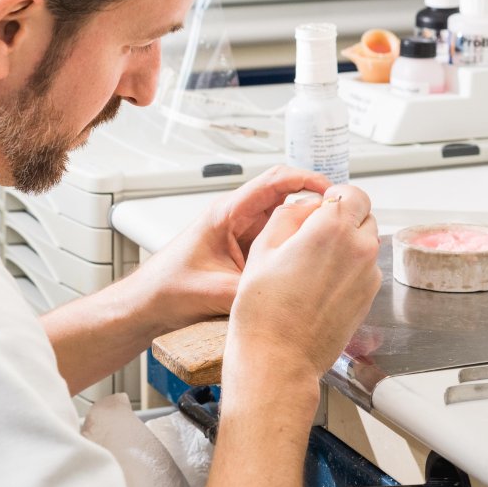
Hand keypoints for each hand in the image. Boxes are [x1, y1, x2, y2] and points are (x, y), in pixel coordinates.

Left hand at [128, 165, 330, 332]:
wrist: (146, 307)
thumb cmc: (166, 290)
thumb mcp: (214, 292)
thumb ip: (252, 290)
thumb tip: (289, 291)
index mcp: (226, 214)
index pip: (273, 181)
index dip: (306, 180)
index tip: (330, 191)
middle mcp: (237, 219)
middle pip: (285, 198)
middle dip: (315, 205)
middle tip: (341, 219)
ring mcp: (242, 236)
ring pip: (284, 221)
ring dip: (306, 228)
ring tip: (333, 240)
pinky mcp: (245, 254)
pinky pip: (277, 243)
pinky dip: (296, 247)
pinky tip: (311, 262)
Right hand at [224, 184, 381, 382]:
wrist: (278, 358)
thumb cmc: (264, 310)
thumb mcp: (262, 248)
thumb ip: (289, 216)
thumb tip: (306, 208)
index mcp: (331, 229)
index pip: (352, 193)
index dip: (336, 196)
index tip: (322, 205)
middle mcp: (358, 249)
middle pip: (364, 216)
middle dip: (344, 218)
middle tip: (314, 234)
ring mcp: (367, 275)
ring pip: (366, 243)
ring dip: (348, 243)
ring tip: (313, 264)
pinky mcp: (368, 298)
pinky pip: (365, 269)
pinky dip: (349, 268)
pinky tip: (320, 285)